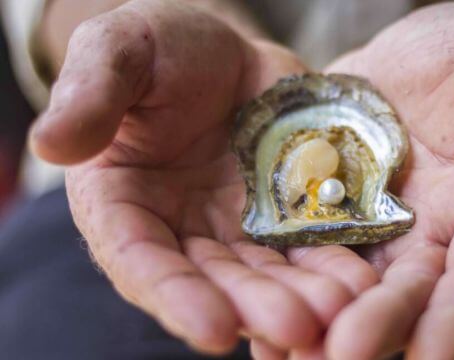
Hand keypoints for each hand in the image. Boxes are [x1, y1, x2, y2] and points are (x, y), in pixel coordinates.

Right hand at [30, 0, 378, 353]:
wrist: (222, 51)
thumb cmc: (159, 47)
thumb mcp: (120, 50)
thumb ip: (91, 94)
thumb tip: (51, 143)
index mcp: (124, 202)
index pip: (140, 260)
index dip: (175, 297)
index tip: (214, 331)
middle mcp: (180, 228)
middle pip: (215, 279)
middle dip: (255, 305)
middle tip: (297, 325)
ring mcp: (235, 224)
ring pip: (267, 270)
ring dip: (302, 296)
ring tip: (341, 310)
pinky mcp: (282, 210)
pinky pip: (307, 243)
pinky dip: (332, 263)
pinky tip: (361, 281)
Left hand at [315, 3, 453, 358]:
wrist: (405, 65)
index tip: (437, 359)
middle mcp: (432, 238)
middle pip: (409, 296)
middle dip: (380, 329)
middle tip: (342, 358)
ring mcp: (377, 235)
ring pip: (354, 292)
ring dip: (325, 326)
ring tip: (289, 352)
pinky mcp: (330, 223)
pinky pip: (309, 263)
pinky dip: (290, 292)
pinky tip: (259, 317)